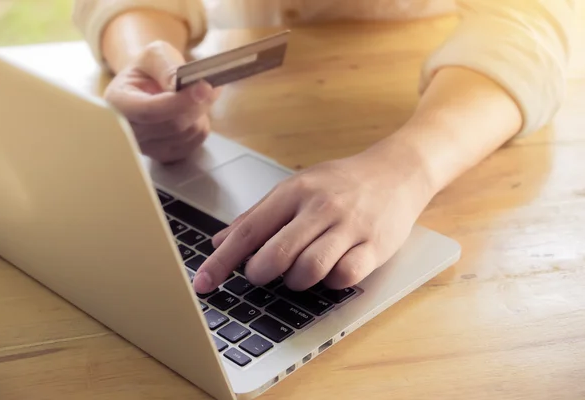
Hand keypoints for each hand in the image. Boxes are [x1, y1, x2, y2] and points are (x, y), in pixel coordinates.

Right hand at [104, 41, 219, 162]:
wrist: (146, 86)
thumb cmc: (149, 69)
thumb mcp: (155, 55)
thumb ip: (168, 67)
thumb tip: (182, 86)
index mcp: (117, 103)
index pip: (150, 111)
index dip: (180, 101)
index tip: (204, 87)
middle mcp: (128, 132)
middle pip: (173, 125)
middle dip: (197, 104)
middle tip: (212, 86)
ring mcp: (146, 148)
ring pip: (187, 134)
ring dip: (200, 113)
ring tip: (196, 96)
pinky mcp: (165, 155)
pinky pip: (194, 142)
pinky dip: (200, 124)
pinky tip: (192, 112)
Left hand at [193, 143, 433, 292]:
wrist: (397, 171)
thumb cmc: (341, 182)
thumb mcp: (296, 187)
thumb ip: (258, 216)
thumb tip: (221, 241)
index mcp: (294, 192)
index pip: (248, 232)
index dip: (221, 262)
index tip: (203, 283)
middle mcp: (320, 207)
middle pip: (274, 256)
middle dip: (259, 274)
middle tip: (261, 272)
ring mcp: (349, 227)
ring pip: (307, 271)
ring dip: (295, 281)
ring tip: (299, 270)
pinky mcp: (375, 246)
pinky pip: (343, 278)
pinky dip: (330, 282)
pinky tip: (331, 269)